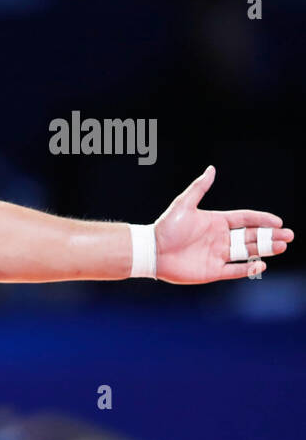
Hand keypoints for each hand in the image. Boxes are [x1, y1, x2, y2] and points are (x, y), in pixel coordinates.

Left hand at [154, 166, 292, 282]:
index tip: (278, 221)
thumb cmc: (166, 227)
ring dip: (265, 250)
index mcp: (217, 222)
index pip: (245, 219)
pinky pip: (235, 270)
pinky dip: (249, 269)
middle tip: (288, 236)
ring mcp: (218, 255)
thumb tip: (211, 169)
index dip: (262, 220)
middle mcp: (220, 238)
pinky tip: (262, 265)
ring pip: (247, 252)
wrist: (151, 251)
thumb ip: (199, 188)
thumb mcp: (183, 205)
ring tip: (281, 247)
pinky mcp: (213, 271)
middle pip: (251, 236)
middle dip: (270, 236)